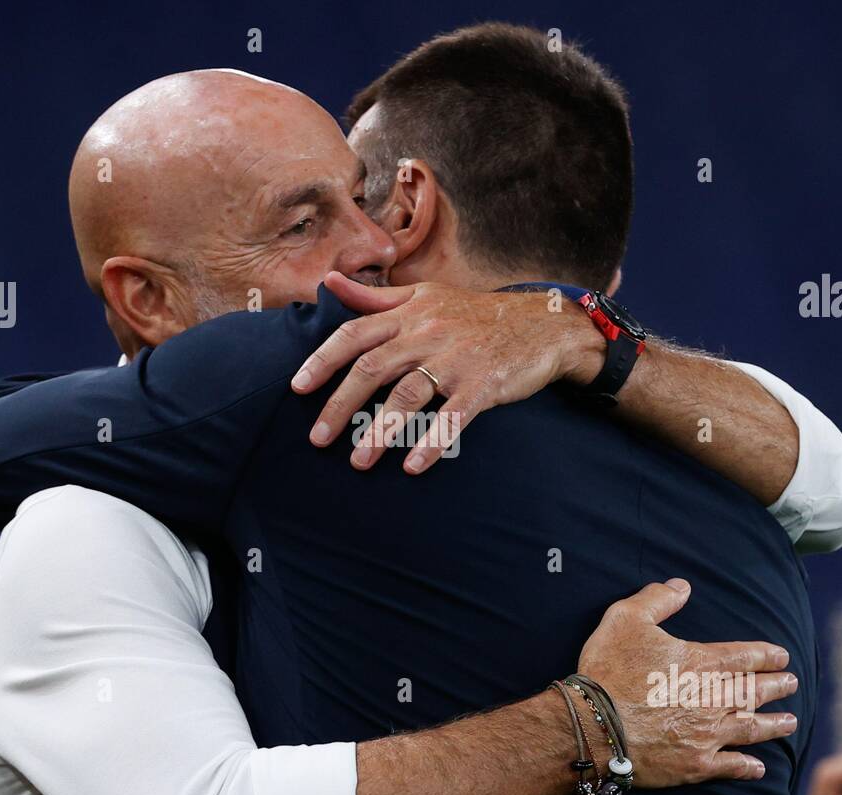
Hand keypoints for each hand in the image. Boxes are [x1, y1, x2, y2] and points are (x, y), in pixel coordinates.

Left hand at [290, 272, 604, 474]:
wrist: (542, 325)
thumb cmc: (476, 314)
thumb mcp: (425, 296)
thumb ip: (374, 296)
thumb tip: (328, 281)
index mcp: (408, 313)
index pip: (354, 334)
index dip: (323, 361)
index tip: (298, 388)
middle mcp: (427, 333)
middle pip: (371, 369)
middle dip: (340, 406)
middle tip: (318, 440)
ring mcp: (456, 359)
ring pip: (407, 396)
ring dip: (379, 431)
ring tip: (359, 461)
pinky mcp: (484, 383)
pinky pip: (453, 417)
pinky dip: (432, 443)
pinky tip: (413, 466)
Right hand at [575, 578, 799, 787]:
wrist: (595, 724)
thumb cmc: (609, 669)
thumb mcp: (626, 619)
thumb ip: (657, 599)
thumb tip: (682, 586)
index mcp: (701, 662)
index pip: (745, 656)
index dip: (766, 655)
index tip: (783, 657)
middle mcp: (713, 698)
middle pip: (755, 691)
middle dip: (777, 686)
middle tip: (792, 684)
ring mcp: (708, 734)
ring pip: (752, 728)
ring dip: (774, 724)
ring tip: (790, 722)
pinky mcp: (696, 764)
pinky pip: (731, 766)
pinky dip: (748, 767)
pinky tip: (758, 767)